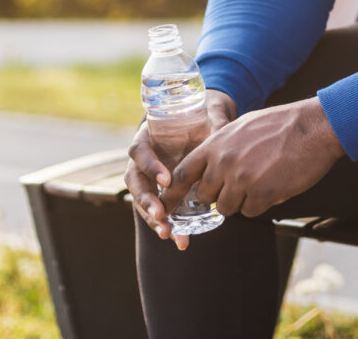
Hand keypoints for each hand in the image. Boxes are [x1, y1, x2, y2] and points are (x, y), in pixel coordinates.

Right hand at [124, 89, 236, 250]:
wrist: (206, 124)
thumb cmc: (203, 116)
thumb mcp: (209, 116)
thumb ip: (214, 123)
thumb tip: (222, 133)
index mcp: (148, 136)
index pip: (139, 150)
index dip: (149, 166)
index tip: (167, 180)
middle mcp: (144, 159)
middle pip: (135, 181)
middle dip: (146, 200)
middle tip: (161, 214)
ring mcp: (150, 178)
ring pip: (143, 200)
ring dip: (153, 218)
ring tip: (168, 234)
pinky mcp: (162, 193)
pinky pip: (159, 210)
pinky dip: (168, 225)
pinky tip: (180, 240)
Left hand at [162, 97, 343, 219]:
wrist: (312, 127)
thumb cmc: (281, 124)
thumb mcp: (243, 126)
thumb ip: (222, 146)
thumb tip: (210, 165)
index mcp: (217, 143)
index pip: (182, 172)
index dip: (173, 191)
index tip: (165, 203)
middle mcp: (224, 162)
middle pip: (204, 196)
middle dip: (218, 194)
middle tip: (237, 184)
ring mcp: (243, 179)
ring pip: (226, 208)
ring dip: (240, 201)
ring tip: (260, 180)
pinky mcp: (263, 194)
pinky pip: (250, 212)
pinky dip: (260, 204)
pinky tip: (273, 184)